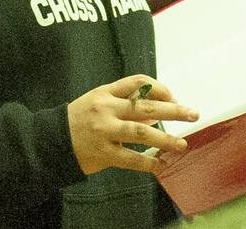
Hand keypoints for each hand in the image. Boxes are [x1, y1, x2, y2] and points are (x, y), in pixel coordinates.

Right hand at [68, 75, 198, 175]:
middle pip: (145, 106)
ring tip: (182, 143)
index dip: (160, 88)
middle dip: (173, 110)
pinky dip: (148, 162)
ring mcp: (105, 132)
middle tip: (192, 114)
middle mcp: (107, 109)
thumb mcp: (99, 101)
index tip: (174, 97)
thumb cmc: (80, 118)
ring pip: (141, 132)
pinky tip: (161, 164)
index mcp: (106, 92)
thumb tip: (158, 111)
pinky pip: (131, 158)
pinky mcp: (104, 153)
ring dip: (165, 139)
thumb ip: (125, 103)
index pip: (138, 82)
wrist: (52, 140)